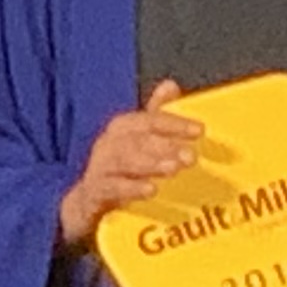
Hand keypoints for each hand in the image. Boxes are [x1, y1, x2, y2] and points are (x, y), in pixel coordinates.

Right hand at [58, 81, 201, 249]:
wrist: (86, 201)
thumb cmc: (119, 167)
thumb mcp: (137, 140)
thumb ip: (155, 115)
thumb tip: (170, 85)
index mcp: (122, 127)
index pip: (149, 120)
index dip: (174, 123)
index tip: (199, 130)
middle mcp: (109, 143)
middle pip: (138, 140)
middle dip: (166, 146)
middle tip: (191, 156)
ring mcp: (99, 167)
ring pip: (124, 161)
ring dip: (150, 164)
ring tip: (173, 169)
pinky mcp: (95, 191)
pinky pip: (112, 187)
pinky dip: (131, 188)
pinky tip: (151, 190)